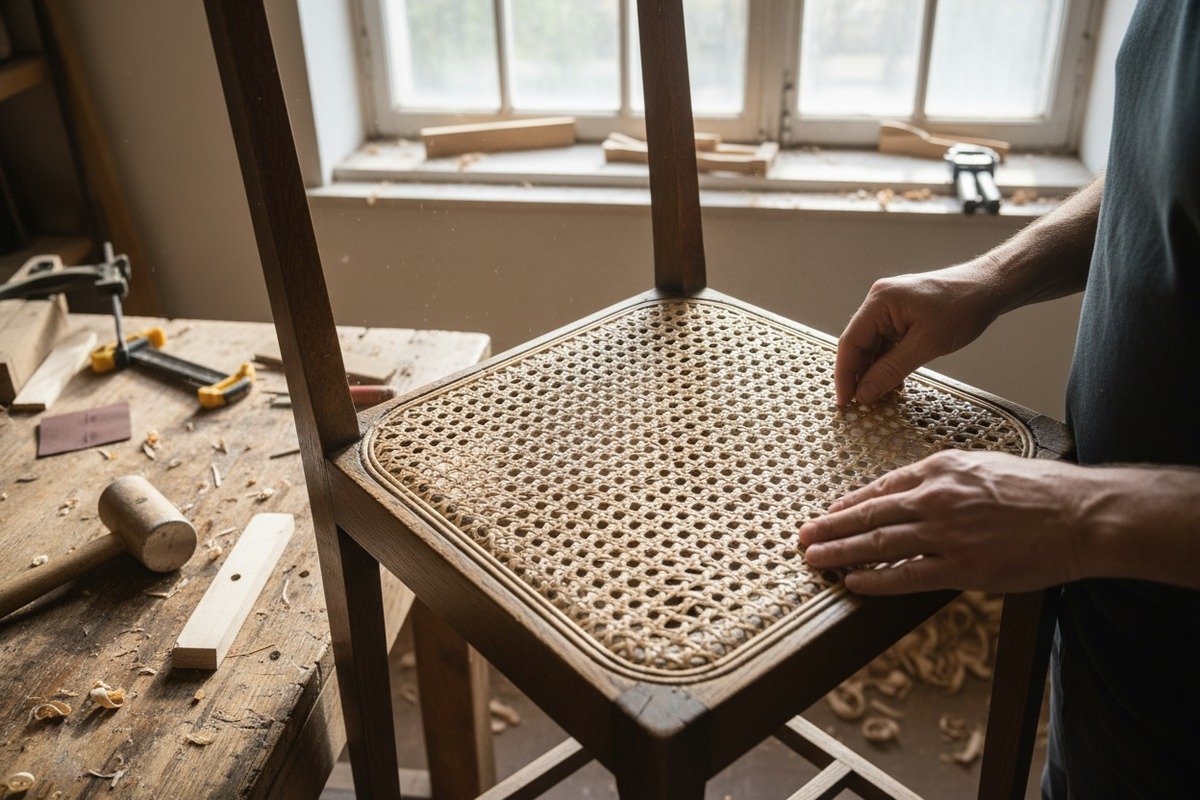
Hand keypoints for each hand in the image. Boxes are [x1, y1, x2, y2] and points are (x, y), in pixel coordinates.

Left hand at [797, 450, 1096, 594]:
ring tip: (814, 559)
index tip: (828, 513)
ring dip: (839, 553)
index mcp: (940, 469)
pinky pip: (906, 576)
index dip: (849, 504)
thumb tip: (916, 492)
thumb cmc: (1040, 489)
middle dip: (829, 527)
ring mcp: (946, 534)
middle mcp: (936, 498)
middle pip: (868, 514)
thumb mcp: (984, 465)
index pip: (881, 488)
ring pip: (878, 544)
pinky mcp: (962, 568)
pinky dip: (874, 579)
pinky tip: (853, 583)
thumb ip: (946, 478)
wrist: (1081, 514)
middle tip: (803, 537)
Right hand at [835, 261, 1007, 405]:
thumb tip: (865, 393)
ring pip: (872, 346)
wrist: (990, 287)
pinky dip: (888, 363)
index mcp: (880, 301)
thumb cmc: (963, 308)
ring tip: (878, 398)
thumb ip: (891, 370)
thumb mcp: (927, 344)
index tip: (845, 402)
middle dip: (859, 375)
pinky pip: (887, 343)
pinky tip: (893, 382)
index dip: (845, 374)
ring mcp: (890, 308)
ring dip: (874, 371)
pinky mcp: (901, 315)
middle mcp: (879, 302)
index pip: (850, 342)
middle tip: (860, 405)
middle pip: (858, 344)